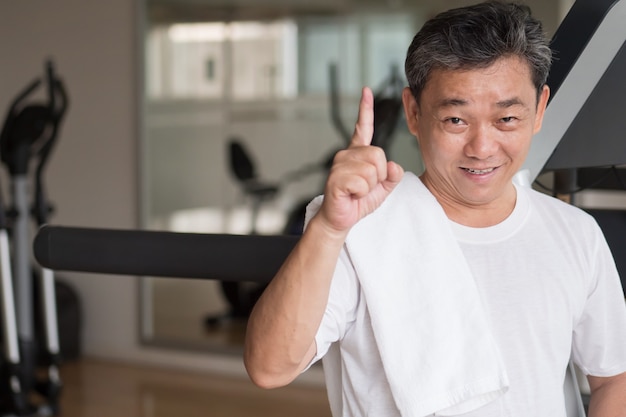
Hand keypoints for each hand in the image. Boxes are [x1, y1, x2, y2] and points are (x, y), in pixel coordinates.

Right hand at [318, 87, 403, 233]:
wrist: (341, 219)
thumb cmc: (358, 201)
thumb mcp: (383, 187)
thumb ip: (392, 175)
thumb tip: (393, 165)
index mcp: (358, 153)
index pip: (363, 127)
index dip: (365, 109)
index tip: (366, 91)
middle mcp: (346, 155)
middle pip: (378, 155)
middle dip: (379, 175)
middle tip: (365, 186)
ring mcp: (339, 165)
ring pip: (371, 170)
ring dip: (369, 186)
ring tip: (357, 191)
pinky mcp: (336, 179)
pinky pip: (361, 182)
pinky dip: (361, 193)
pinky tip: (351, 195)